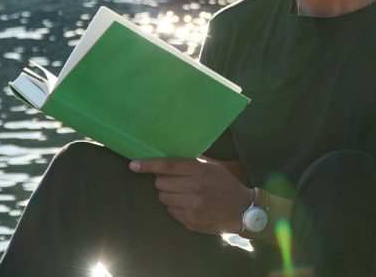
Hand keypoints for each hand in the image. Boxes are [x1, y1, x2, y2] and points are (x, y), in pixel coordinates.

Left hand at [130, 157, 251, 233]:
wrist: (242, 211)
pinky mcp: (190, 221)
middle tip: (175, 180)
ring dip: (168, 193)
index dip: (148, 164)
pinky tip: (188, 204)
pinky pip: (170, 210)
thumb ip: (192, 162)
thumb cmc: (226, 184)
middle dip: (163, 180)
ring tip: (182, 192)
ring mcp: (191, 207)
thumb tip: (168, 154)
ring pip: (163, 197)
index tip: (133, 165)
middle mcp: (194, 189)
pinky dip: (175, 206)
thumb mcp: (212, 167)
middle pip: (161, 182)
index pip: (168, 166)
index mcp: (199, 171)